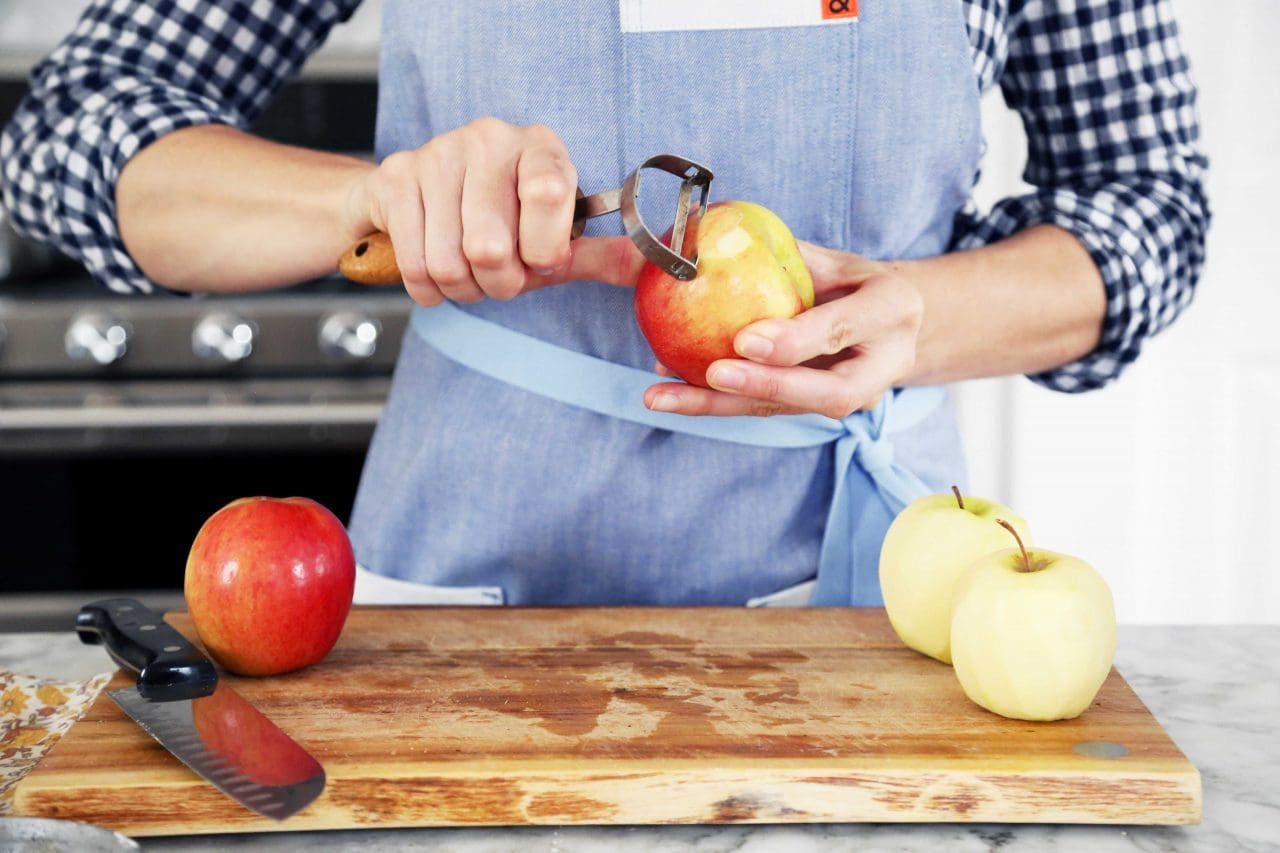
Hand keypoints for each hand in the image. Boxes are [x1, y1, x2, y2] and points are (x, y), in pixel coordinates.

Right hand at [343, 118, 640, 305]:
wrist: (421, 198)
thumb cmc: (501, 223)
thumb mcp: (555, 239)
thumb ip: (603, 255)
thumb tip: (665, 268)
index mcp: (539, 147)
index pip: (547, 192)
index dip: (543, 249)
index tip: (541, 260)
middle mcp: (489, 138)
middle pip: (490, 247)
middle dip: (499, 283)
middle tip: (502, 275)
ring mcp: (437, 154)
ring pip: (449, 262)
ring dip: (463, 288)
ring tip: (471, 273)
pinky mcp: (395, 178)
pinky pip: (415, 263)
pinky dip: (429, 288)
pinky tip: (438, 272)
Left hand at [643, 242, 923, 418]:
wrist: (891, 325)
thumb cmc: (854, 281)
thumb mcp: (831, 257)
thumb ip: (785, 254)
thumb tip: (704, 228)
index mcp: (890, 309)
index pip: (840, 328)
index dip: (795, 340)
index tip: (744, 339)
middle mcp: (882, 363)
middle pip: (826, 390)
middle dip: (764, 386)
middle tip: (711, 376)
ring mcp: (856, 397)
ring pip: (788, 410)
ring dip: (721, 405)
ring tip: (664, 395)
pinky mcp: (819, 411)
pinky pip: (767, 410)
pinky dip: (716, 402)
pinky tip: (670, 390)